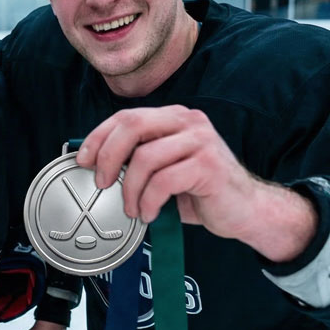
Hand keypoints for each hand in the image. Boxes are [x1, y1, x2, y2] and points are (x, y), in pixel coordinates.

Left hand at [75, 106, 315, 261]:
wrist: (245, 210)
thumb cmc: (201, 191)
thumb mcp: (164, 169)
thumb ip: (138, 158)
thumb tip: (96, 162)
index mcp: (174, 118)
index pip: (126, 116)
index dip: (99, 137)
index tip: (83, 160)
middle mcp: (188, 122)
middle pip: (132, 126)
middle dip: (108, 156)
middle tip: (102, 182)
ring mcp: (201, 141)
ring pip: (146, 158)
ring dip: (131, 189)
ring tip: (132, 208)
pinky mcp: (209, 166)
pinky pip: (164, 181)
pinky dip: (148, 201)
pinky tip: (150, 213)